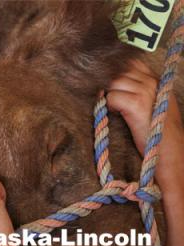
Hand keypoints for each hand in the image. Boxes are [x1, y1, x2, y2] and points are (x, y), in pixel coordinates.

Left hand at [106, 59, 183, 187]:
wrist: (169, 150)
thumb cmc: (158, 132)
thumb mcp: (153, 105)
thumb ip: (138, 91)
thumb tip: (115, 85)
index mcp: (156, 80)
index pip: (131, 63)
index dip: (117, 72)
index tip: (110, 84)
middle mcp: (151, 82)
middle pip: (119, 71)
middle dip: (110, 84)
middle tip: (108, 99)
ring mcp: (145, 91)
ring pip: (114, 82)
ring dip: (109, 95)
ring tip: (115, 108)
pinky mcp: (136, 104)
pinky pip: (112, 97)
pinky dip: (109, 106)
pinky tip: (116, 114)